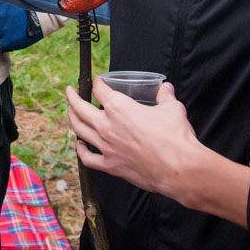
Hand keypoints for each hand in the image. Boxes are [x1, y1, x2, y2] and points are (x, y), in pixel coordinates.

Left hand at [65, 78, 197, 196]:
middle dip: (72, 97)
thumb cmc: (176, 137)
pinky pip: (87, 158)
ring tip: (71, 113)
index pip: (100, 90)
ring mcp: (106, 146)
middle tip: (70, 91)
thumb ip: (165, 96)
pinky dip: (81, 150)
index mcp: (119, 107)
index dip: (97, 83)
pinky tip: (80, 146)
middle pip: (80, 108)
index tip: (97, 81)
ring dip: (73, 119)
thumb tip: (166, 88)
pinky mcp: (110, 165)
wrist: (180, 168)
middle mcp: (107, 125)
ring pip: (79, 129)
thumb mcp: (172, 109)